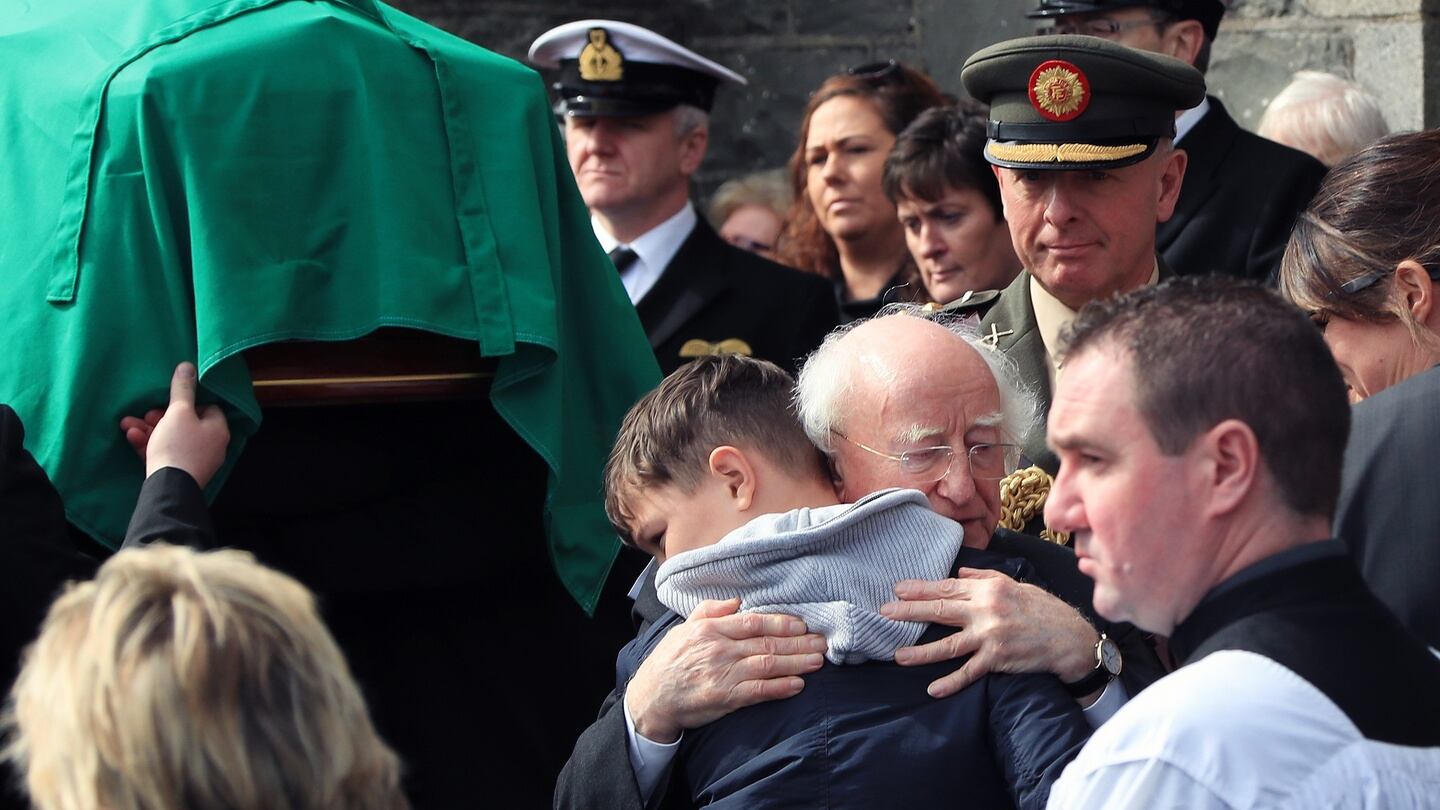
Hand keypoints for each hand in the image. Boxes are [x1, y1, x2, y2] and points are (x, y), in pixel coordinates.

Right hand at [119, 362, 229, 487]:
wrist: (168, 488)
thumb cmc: (178, 445)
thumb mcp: (178, 412)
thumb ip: (182, 389)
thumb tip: (188, 366)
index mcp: (218, 429)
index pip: (208, 408)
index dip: (188, 402)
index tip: (169, 400)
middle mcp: (211, 445)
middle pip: (185, 424)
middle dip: (159, 416)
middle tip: (146, 413)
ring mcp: (196, 461)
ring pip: (170, 438)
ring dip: (148, 429)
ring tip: (128, 423)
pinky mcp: (180, 472)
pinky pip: (164, 453)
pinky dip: (149, 444)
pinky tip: (131, 437)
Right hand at [626, 599, 826, 742]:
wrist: (651, 697)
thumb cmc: (670, 661)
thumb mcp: (684, 628)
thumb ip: (710, 611)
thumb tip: (737, 601)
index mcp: (711, 629)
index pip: (753, 622)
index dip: (780, 622)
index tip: (802, 623)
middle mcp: (719, 649)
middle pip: (767, 642)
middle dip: (798, 642)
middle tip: (822, 642)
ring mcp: (723, 673)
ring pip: (767, 664)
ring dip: (796, 662)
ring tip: (818, 660)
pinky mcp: (725, 697)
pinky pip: (758, 691)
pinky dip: (780, 687)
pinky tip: (798, 684)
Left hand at [880, 567, 1097, 697]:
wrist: (1069, 638)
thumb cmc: (1042, 608)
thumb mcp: (1015, 583)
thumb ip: (985, 576)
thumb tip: (960, 572)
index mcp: (989, 588)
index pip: (947, 587)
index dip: (920, 588)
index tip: (898, 589)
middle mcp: (986, 610)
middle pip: (940, 610)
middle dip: (910, 611)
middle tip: (885, 611)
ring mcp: (990, 636)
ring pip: (948, 644)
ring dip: (921, 652)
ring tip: (898, 655)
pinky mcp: (998, 659)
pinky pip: (969, 672)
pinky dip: (951, 682)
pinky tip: (933, 689)